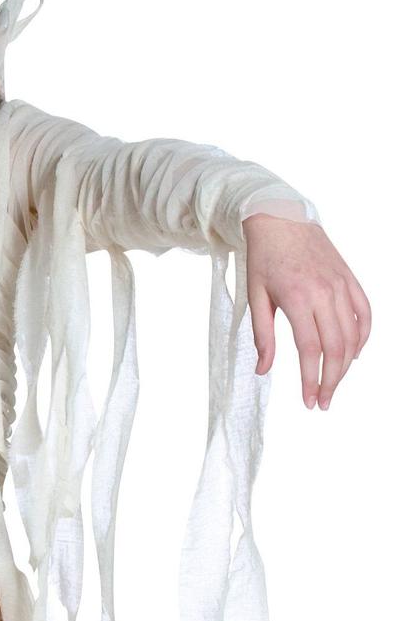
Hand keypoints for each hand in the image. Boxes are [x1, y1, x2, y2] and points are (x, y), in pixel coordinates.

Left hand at [242, 214, 369, 409]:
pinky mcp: (349, 279)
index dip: (311, 380)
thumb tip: (264, 371)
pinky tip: (353, 355)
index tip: (309, 401)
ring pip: (353, 335)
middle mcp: (325, 293)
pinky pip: (364, 313)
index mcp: (298, 299)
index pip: (310, 350)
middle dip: (331, 380)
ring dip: (347, 365)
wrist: (281, 218)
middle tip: (322, 402)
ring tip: (334, 384)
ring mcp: (341, 285)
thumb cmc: (264, 258)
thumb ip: (262, 336)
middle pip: (336, 348)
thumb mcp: (256, 297)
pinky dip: (363, 337)